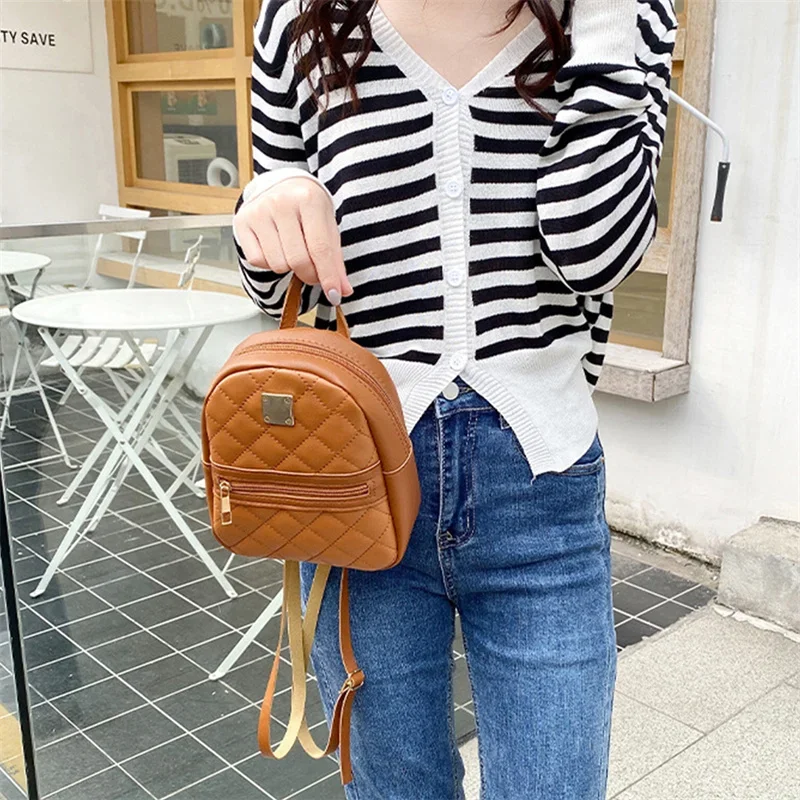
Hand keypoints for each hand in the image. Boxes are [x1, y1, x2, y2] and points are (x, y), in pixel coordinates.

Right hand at [233, 177, 352, 305]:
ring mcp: (259, 211)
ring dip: (289, 267)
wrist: (282, 186)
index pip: (320, 248)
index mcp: (308, 199)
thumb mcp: (328, 227)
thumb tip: (342, 290)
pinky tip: (276, 247)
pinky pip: (258, 260)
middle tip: (313, 272)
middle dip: (310, 275)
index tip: (334, 295)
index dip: (328, 277)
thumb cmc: (307, 208)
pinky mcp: (242, 222)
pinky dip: (270, 262)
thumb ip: (335, 260)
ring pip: (278, 264)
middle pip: (298, 260)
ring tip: (292, 251)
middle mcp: (281, 202)